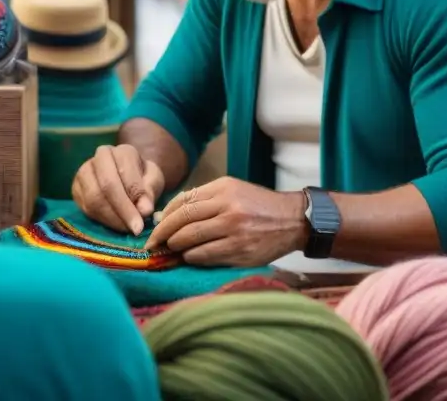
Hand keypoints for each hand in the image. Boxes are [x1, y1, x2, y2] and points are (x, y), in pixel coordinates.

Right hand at [71, 144, 165, 235]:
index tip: (145, 216)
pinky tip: (115, 225)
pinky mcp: (76, 188)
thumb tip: (144, 210)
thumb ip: (150, 192)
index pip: (126, 173)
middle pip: (107, 186)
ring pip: (93, 198)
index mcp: (123, 151)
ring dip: (112, 218)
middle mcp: (101, 157)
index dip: (135, 197)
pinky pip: (85, 208)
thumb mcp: (154, 181)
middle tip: (135, 229)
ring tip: (126, 228)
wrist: (127, 178)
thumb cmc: (143, 179)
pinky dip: (102, 220)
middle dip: (122, 210)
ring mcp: (84, 172)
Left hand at [145, 177, 306, 266]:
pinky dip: (191, 258)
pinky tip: (191, 257)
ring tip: (173, 250)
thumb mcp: (234, 191)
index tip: (155, 226)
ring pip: (189, 240)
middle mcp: (228, 206)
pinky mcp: (239, 251)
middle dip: (162, 234)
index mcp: (224, 188)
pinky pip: (204, 256)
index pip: (183, 202)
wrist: (293, 221)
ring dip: (176, 247)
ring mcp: (233, 230)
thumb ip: (203, 200)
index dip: (164, 217)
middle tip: (153, 244)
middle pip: (182, 221)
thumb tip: (166, 214)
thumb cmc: (259, 206)